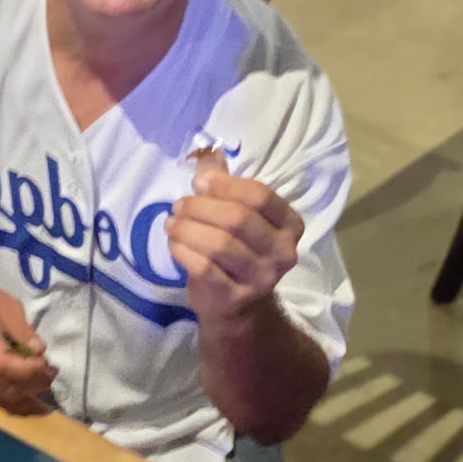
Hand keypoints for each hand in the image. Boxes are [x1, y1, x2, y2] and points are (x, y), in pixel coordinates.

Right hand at [0, 287, 56, 414]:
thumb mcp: (5, 304)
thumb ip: (22, 328)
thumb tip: (38, 350)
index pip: (2, 366)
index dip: (28, 369)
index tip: (47, 363)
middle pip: (6, 386)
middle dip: (35, 383)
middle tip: (52, 372)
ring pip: (5, 399)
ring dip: (30, 394)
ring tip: (46, 381)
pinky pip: (0, 401)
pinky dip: (20, 400)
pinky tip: (34, 391)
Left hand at [166, 152, 303, 324]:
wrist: (239, 309)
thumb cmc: (239, 253)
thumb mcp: (240, 218)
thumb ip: (226, 185)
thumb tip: (208, 152)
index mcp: (290, 226)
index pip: (260, 196)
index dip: (225, 185)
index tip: (200, 183)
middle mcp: (283, 253)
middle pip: (237, 219)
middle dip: (200, 207)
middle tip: (179, 205)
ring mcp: (260, 279)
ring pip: (219, 244)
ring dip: (187, 228)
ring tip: (172, 223)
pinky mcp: (233, 298)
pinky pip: (203, 268)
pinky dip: (183, 251)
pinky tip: (175, 244)